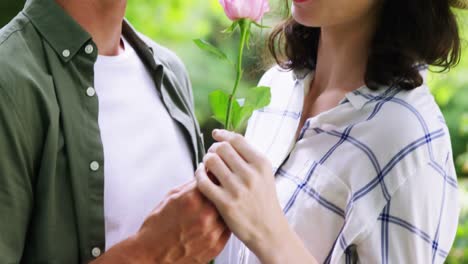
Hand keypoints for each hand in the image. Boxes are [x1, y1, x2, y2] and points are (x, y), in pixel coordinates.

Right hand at [92, 181, 229, 263]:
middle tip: (215, 190)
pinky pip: (228, 229)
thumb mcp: (170, 198)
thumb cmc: (157, 228)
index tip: (215, 173)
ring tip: (212, 208)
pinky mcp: (216, 246)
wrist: (152, 256)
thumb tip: (203, 176)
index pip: (214, 178)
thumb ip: (190, 186)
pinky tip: (213, 222)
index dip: (215, 174)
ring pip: (229, 211)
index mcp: (192, 199)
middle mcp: (205, 215)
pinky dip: (223, 223)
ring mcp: (212, 231)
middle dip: (220, 190)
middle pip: (225, 194)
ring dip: (224, 207)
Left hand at [195, 129, 288, 261]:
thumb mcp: (265, 175)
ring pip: (211, 161)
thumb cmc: (264, 201)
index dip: (223, 135)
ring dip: (206, 161)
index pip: (237, 140)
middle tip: (212, 155)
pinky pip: (203, 181)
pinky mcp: (225, 203)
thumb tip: (227, 139)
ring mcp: (237, 189)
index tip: (216, 135)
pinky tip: (201, 175)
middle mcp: (250, 174)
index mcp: (261, 164)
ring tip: (207, 166)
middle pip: (222, 148)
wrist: (269, 231)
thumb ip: (249, 157)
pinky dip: (198, 174)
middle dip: (213, 149)